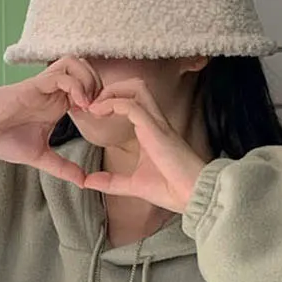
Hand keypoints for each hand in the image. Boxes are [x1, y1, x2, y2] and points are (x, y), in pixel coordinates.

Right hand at [0, 63, 103, 178]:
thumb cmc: (4, 141)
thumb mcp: (40, 157)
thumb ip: (62, 167)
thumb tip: (84, 183)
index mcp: (58, 104)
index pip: (88, 87)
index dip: (100, 98)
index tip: (102, 120)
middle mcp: (53, 91)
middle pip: (86, 69)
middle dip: (99, 85)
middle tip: (99, 109)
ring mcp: (44, 86)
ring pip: (74, 63)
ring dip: (88, 80)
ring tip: (88, 104)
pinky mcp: (34, 85)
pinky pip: (60, 74)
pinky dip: (75, 85)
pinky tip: (78, 105)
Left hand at [56, 63, 201, 210]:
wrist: (193, 195)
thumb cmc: (171, 189)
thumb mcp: (134, 185)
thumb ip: (111, 182)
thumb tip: (88, 182)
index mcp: (151, 130)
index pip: (132, 100)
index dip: (110, 100)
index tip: (92, 113)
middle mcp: (155, 121)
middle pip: (135, 85)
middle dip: (111, 88)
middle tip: (93, 105)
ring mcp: (156, 123)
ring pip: (136, 87)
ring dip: (112, 91)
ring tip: (96, 106)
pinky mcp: (155, 129)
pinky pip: (132, 106)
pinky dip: (113, 104)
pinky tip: (99, 113)